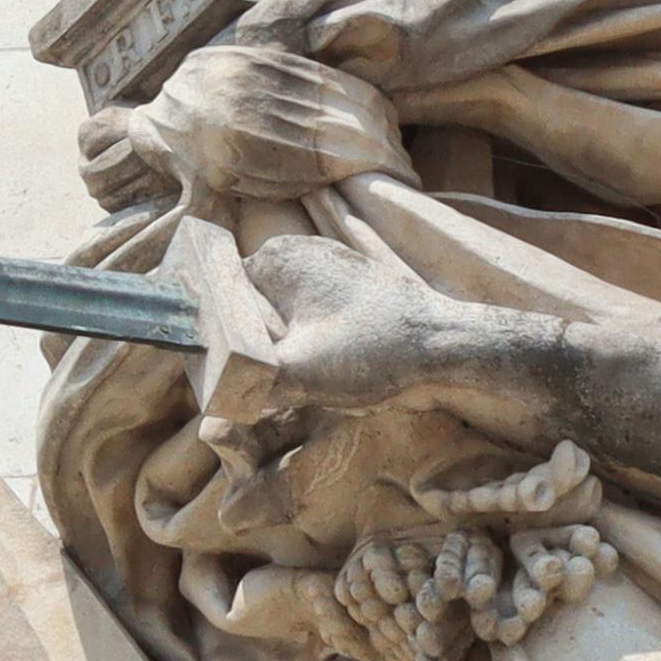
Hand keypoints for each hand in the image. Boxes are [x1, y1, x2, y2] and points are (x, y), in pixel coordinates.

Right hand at [241, 232, 509, 423]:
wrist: (446, 345)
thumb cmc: (373, 350)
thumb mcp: (296, 374)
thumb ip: (246, 383)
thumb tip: (214, 407)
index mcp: (274, 257)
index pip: (221, 300)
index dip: (224, 341)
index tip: (234, 373)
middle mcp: (298, 252)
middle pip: (253, 311)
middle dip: (263, 348)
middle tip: (280, 378)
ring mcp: (329, 268)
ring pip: (286, 321)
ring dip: (291, 352)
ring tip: (314, 372)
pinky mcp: (353, 289)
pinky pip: (315, 322)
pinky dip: (317, 347)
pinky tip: (338, 366)